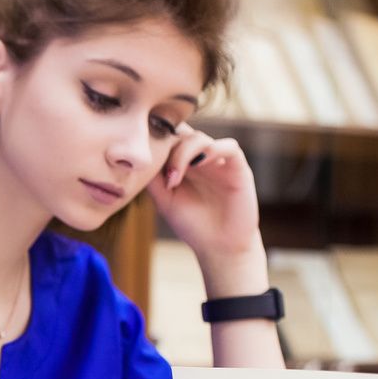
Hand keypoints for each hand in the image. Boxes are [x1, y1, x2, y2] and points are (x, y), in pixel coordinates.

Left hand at [148, 124, 263, 279]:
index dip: (155, 138)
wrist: (218, 246)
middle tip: (155, 164)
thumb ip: (153, 177)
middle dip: (166, 144)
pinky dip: (211, 151)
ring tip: (173, 178)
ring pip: (200, 138)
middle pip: (182, 132)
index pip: (169, 137)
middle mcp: (199, 157)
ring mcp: (219, 161)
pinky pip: (228, 147)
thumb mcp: (164, 199)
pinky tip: (197, 165)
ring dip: (183, 153)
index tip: (139, 152)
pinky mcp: (237, 168)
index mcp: (181, 162)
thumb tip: (140, 155)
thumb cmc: (191, 223)